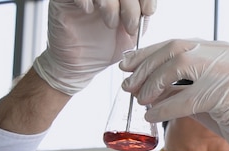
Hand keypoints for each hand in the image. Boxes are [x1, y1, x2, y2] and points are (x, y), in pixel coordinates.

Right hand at [33, 0, 156, 94]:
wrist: (80, 65)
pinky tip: (88, 11)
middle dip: (131, 6)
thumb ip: (140, 18)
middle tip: (130, 26)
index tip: (147, 12)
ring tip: (110, 24)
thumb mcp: (130, 35)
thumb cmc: (103, 50)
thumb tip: (148, 7)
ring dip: (110, 4)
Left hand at [119, 39, 228, 150]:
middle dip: (145, 67)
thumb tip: (146, 91)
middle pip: (174, 50)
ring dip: (152, 84)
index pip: (177, 43)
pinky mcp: (227, 93)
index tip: (127, 65)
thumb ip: (180, 90)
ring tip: (140, 100)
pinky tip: (151, 115)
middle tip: (128, 85)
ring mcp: (228, 71)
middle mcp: (224, 54)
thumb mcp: (205, 100)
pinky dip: (164, 108)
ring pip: (177, 67)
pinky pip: (185, 97)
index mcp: (221, 50)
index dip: (148, 53)